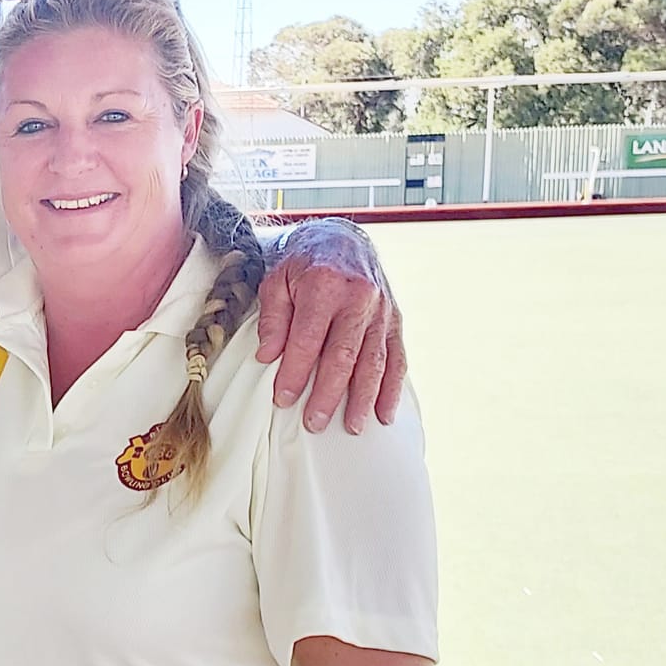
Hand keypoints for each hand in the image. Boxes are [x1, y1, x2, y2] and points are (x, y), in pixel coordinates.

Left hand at [256, 219, 405, 433]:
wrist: (342, 239)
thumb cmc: (303, 264)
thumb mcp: (276, 280)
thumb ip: (273, 319)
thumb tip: (268, 357)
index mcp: (326, 286)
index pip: (309, 339)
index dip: (296, 372)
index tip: (283, 399)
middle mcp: (359, 298)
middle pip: (344, 355)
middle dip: (329, 393)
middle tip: (314, 423)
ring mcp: (382, 310)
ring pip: (374, 361)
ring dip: (363, 398)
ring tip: (351, 427)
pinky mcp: (395, 320)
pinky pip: (397, 358)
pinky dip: (391, 388)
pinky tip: (383, 413)